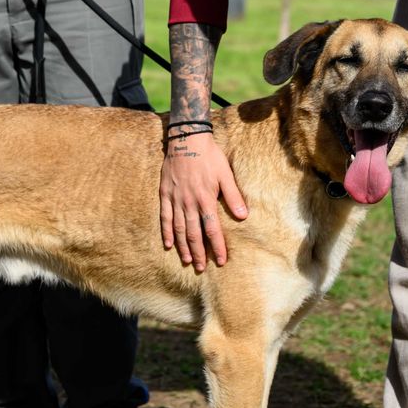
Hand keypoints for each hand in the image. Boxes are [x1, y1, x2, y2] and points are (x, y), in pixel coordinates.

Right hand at [159, 132, 247, 271]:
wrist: (187, 139)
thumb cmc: (209, 155)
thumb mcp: (225, 173)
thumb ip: (233, 196)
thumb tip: (243, 216)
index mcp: (205, 199)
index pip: (212, 230)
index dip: (217, 247)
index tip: (220, 261)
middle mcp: (189, 203)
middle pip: (193, 234)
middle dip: (198, 253)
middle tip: (200, 268)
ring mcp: (175, 199)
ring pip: (178, 229)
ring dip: (183, 246)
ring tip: (187, 261)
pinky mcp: (165, 194)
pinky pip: (164, 217)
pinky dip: (166, 232)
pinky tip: (168, 244)